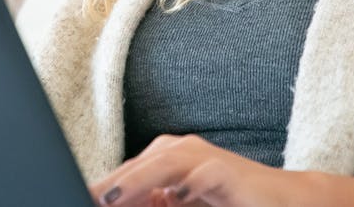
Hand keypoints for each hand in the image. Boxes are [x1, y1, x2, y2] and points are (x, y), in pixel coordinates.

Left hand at [87, 133, 316, 206]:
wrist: (283, 201)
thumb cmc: (228, 205)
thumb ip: (150, 206)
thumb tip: (107, 205)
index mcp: (161, 161)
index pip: (120, 177)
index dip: (98, 192)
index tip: (69, 198)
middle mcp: (178, 153)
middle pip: (134, 168)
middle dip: (107, 188)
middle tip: (82, 200)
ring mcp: (203, 157)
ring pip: (161, 163)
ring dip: (133, 181)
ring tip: (106, 198)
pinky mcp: (228, 170)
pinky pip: (203, 174)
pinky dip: (186, 184)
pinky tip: (173, 196)